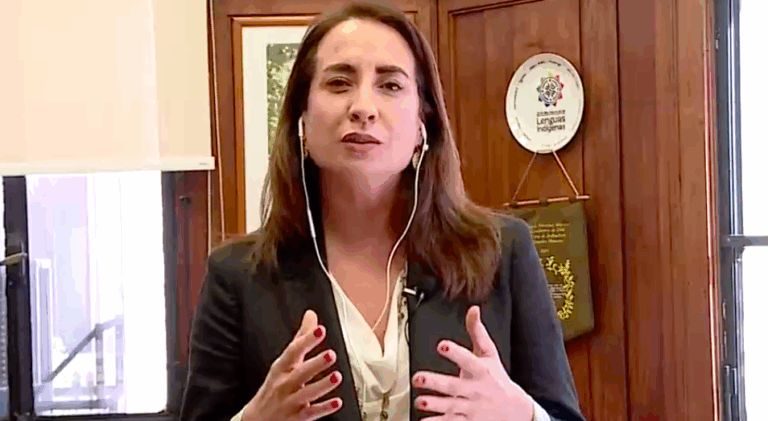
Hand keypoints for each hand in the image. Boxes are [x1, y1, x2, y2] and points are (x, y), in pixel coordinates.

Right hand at [242, 310, 343, 420]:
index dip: (306, 340)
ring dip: (322, 386)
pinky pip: (310, 414)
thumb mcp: (284, 362)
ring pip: (306, 394)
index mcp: (281, 368)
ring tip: (337, 376)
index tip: (320, 330)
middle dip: (315, 364)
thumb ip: (300, 339)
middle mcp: (284, 384)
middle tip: (331, 354)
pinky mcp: (296, 418)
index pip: (293, 351)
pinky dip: (323, 409)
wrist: (257, 420)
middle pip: (299, 373)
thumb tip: (311, 315)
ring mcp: (289, 403)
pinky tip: (336, 402)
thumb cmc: (275, 387)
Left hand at [411, 306, 534, 420]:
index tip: (442, 346)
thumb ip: (478, 332)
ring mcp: (471, 408)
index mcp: (480, 370)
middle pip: (453, 386)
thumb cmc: (497, 379)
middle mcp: (475, 389)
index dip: (455, 353)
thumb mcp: (490, 354)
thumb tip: (473, 309)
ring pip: (450, 407)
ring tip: (420, 402)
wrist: (516, 411)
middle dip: (435, 383)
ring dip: (434, 404)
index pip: (468, 360)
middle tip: (418, 378)